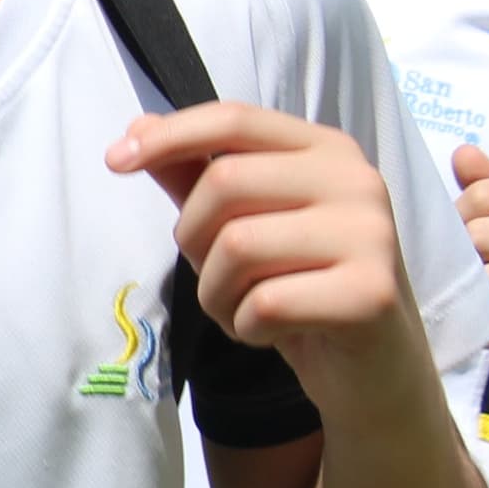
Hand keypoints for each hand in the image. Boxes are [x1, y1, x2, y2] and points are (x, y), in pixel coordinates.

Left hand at [110, 105, 429, 419]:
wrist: (374, 368)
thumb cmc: (302, 286)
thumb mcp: (248, 223)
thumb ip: (197, 174)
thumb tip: (137, 130)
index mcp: (327, 150)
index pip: (235, 119)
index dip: (169, 136)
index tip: (114, 162)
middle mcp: (357, 180)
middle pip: (225, 183)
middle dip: (192, 238)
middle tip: (215, 275)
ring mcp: (371, 235)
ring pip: (237, 246)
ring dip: (215, 293)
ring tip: (244, 308)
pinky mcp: (371, 294)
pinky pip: (264, 303)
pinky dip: (245, 327)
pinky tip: (271, 332)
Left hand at [453, 143, 488, 392]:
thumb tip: (462, 151)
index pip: (482, 196)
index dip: (456, 220)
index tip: (462, 240)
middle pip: (481, 237)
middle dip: (461, 260)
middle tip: (465, 277)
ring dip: (472, 298)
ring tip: (479, 303)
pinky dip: (484, 331)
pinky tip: (488, 329)